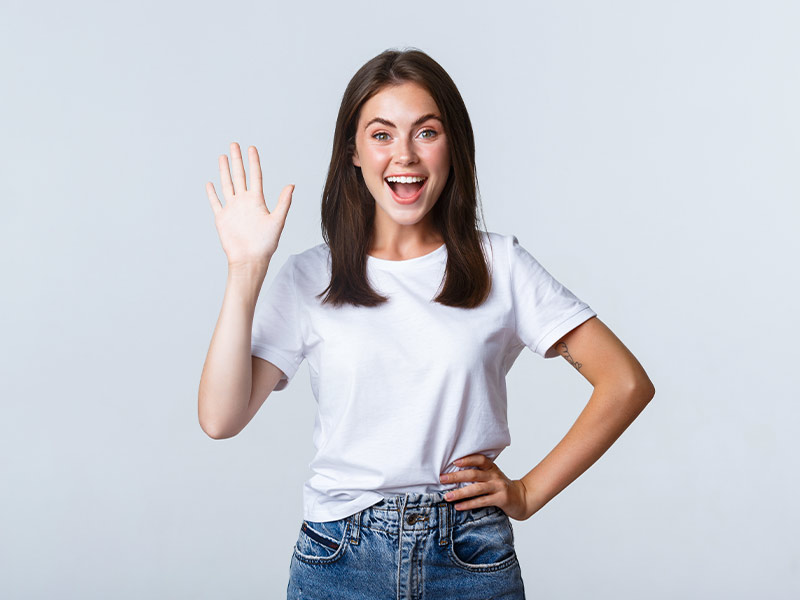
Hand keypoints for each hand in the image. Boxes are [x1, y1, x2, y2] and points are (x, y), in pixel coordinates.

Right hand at [206, 142, 293, 267]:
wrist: (250, 259)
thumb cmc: (266, 244)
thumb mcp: (277, 221)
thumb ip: (284, 202)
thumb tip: (292, 185)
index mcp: (257, 201)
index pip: (255, 176)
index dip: (253, 161)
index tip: (251, 148)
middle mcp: (244, 202)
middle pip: (239, 176)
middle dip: (237, 160)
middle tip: (234, 144)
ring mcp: (232, 209)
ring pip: (227, 185)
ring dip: (224, 171)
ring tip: (222, 156)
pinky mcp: (222, 218)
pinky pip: (215, 202)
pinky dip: (212, 193)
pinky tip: (210, 183)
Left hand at [439, 454, 531, 520]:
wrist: (522, 499)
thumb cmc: (501, 487)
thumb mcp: (492, 477)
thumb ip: (479, 474)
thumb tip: (454, 476)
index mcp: (492, 468)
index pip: (480, 459)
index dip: (467, 459)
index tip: (454, 462)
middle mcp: (495, 475)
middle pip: (474, 474)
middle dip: (456, 476)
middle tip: (442, 478)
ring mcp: (498, 487)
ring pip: (476, 489)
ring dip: (460, 493)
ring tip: (447, 496)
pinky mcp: (500, 499)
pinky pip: (482, 501)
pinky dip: (468, 504)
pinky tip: (458, 506)